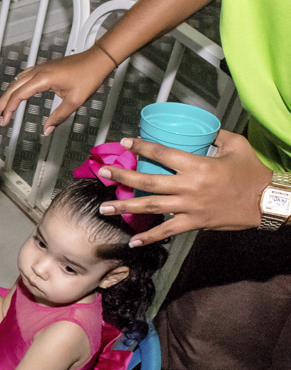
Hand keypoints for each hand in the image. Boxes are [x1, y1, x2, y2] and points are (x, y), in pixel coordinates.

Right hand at [0, 45, 116, 133]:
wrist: (97, 59)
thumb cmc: (88, 76)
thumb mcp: (74, 101)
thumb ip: (58, 117)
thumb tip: (47, 130)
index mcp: (42, 79)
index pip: (18, 96)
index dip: (8, 110)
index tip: (4, 122)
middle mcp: (37, 72)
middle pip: (11, 89)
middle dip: (0, 105)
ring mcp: (39, 68)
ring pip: (15, 83)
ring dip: (6, 96)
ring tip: (1, 110)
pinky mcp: (43, 68)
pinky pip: (23, 78)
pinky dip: (15, 88)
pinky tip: (14, 94)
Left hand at [94, 131, 271, 246]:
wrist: (266, 201)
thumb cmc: (253, 173)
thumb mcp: (236, 146)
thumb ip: (216, 135)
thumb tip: (202, 128)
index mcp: (198, 165)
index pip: (162, 153)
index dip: (142, 147)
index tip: (125, 143)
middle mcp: (189, 186)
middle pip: (148, 181)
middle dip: (122, 177)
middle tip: (103, 173)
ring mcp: (190, 207)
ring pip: (151, 206)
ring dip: (125, 207)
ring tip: (104, 208)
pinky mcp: (194, 223)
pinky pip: (167, 231)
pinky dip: (149, 237)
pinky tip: (133, 241)